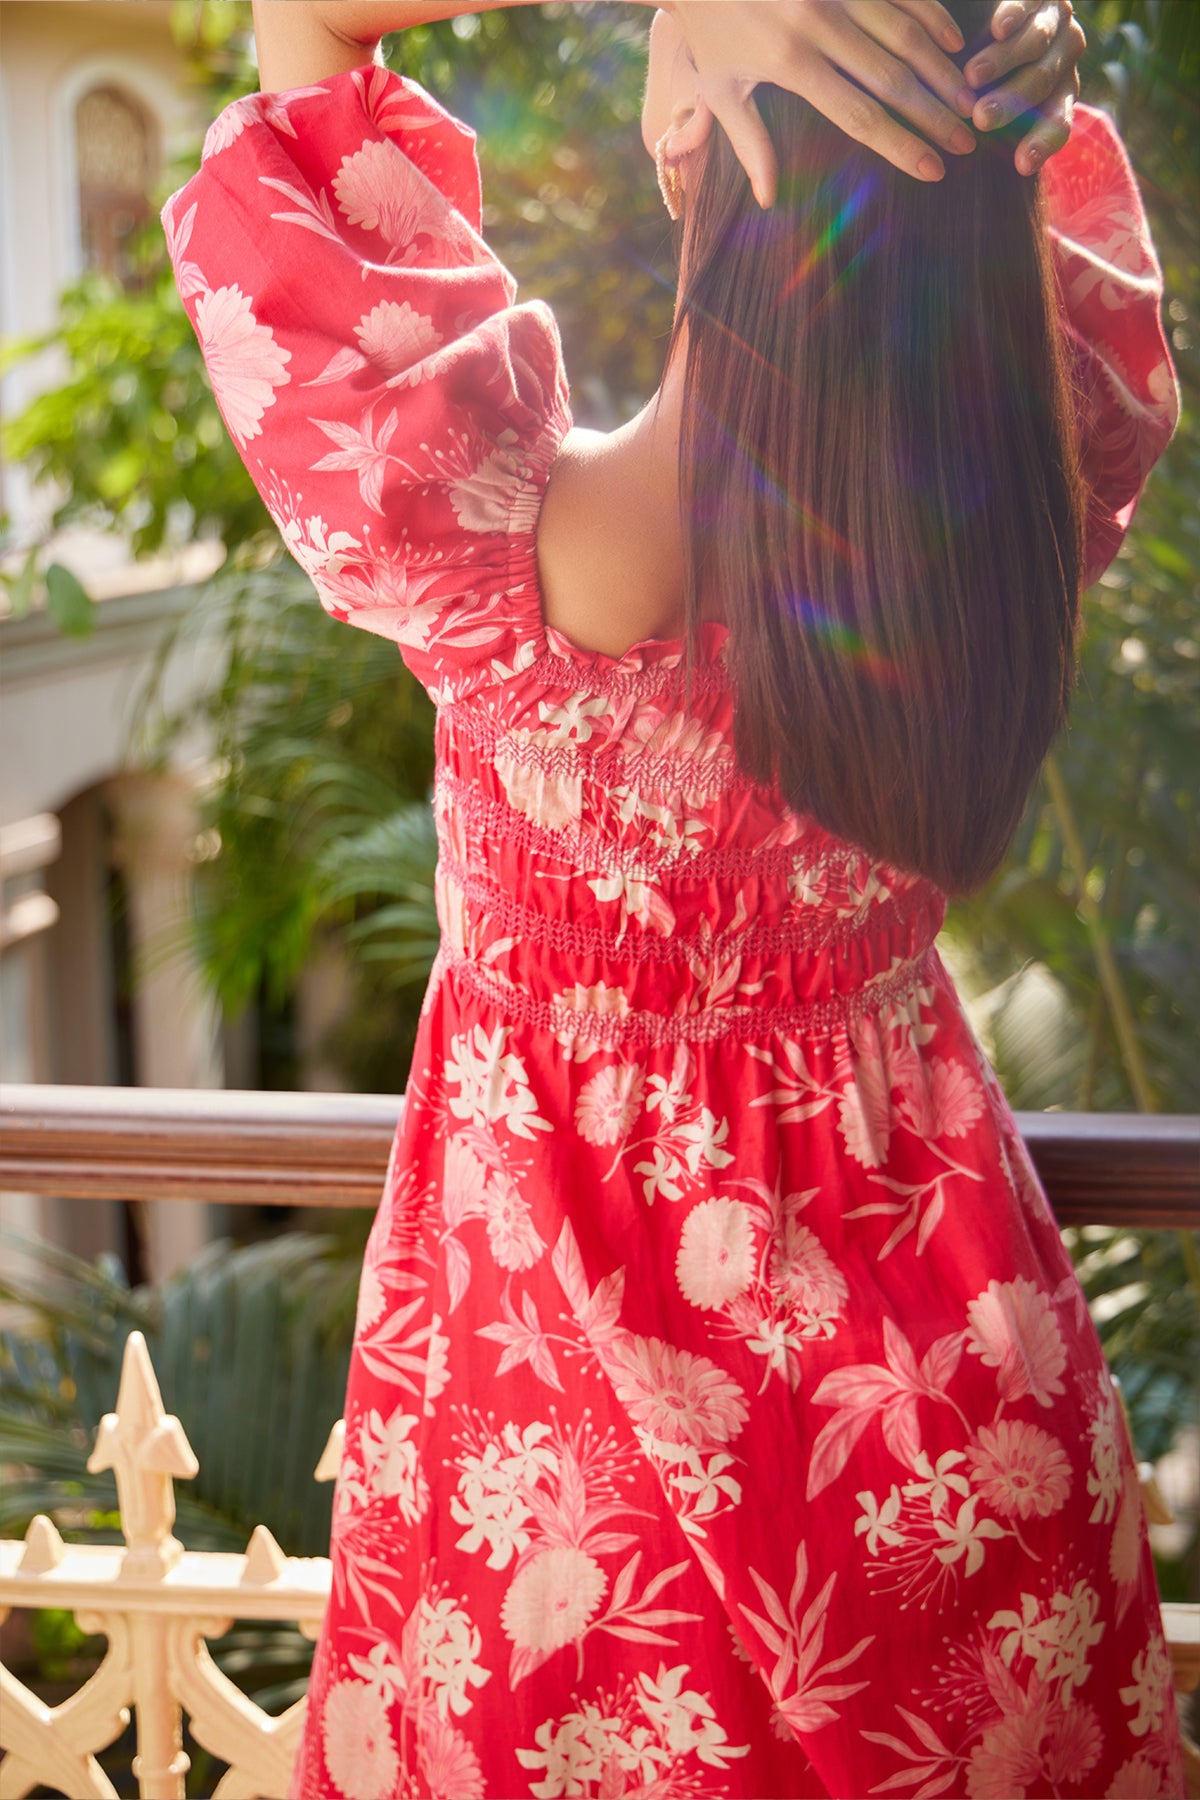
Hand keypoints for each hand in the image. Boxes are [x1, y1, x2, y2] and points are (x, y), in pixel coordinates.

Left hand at [668, 1, 979, 203]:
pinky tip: (953, 42)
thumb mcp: (722, 90)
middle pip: (893, 77)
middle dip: (935, 112)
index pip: (859, 115)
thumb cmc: (711, 31)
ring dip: (942, 68)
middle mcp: (819, 23)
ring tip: (969, 99)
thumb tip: (768, 200)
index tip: (933, 168)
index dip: (900, 145)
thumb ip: (750, 143)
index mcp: (791, 63)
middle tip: (967, 139)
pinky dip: (931, 15)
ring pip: (905, 31)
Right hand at [963, 0, 1084, 173]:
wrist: (1011, 17)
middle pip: (1042, 82)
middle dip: (1011, 101)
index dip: (1042, 143)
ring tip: (972, 76)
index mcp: (1061, 92)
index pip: (1059, 122)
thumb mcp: (1000, 106)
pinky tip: (997, 29)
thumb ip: (996, 129)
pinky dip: (1014, 16)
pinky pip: (1028, 5)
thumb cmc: (995, 77)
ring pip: (1036, 43)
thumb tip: (980, 172)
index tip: (1020, 166)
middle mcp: (1065, 56)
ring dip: (1003, 62)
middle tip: (981, 117)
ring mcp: (1056, 21)